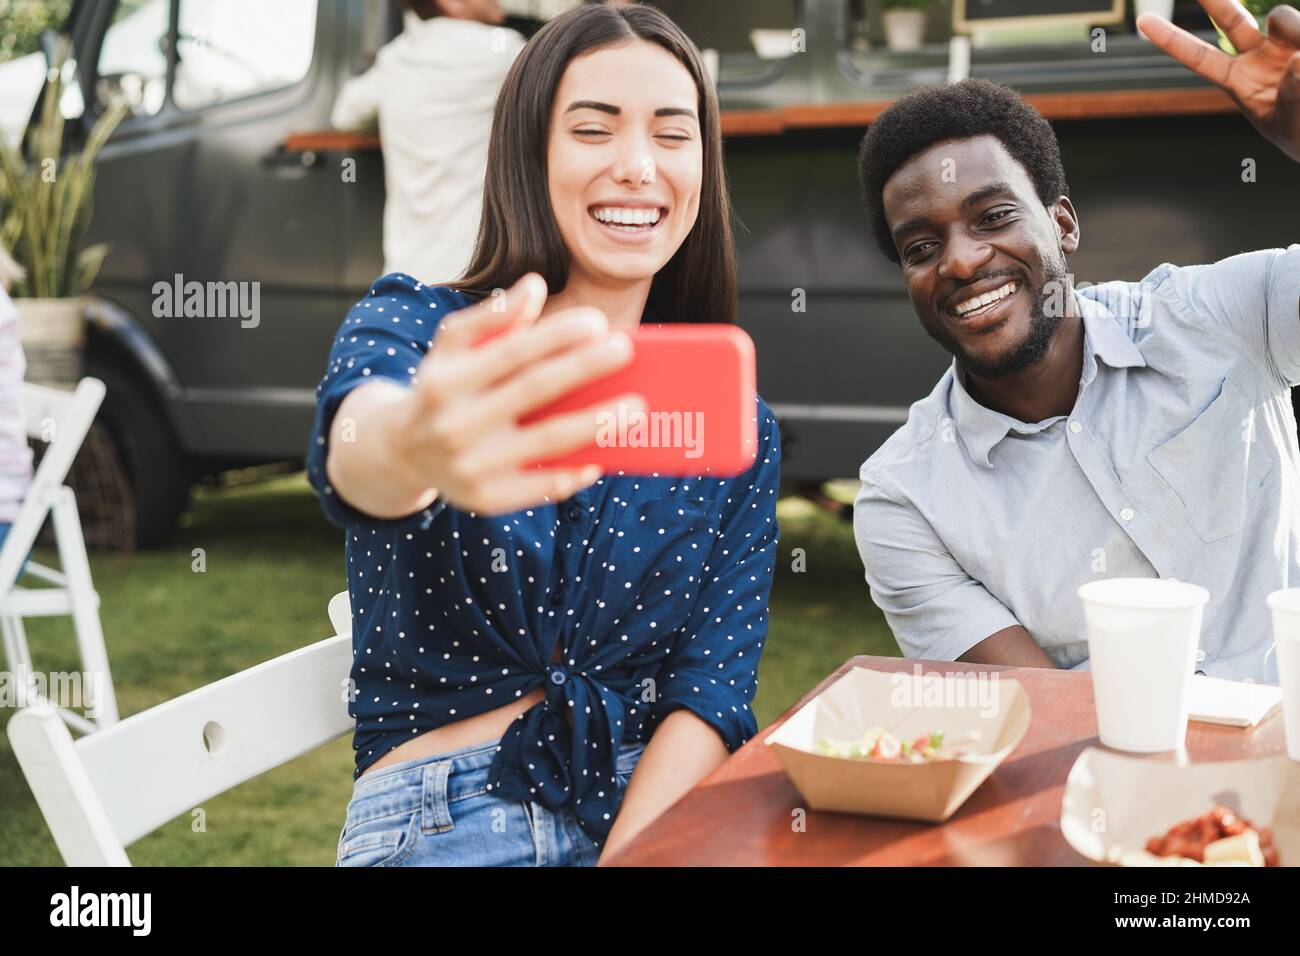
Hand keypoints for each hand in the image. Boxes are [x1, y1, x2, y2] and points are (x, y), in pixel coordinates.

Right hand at [384, 273, 643, 514]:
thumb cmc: (442, 388)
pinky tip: (603, 458)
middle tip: (625, 350)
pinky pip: (540, 488)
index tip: (597, 322)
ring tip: (636, 408)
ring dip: (596, 425)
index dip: (556, 336)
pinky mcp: (486, 499)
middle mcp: (456, 424)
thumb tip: (535, 286)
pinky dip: (573, 475)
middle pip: (534, 391)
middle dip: (584, 369)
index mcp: (447, 381)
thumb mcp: (451, 348)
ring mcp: (471, 465)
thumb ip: (491, 318)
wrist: (401, 452)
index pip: (511, 353)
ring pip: (546, 442)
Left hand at [1138, 2, 1299, 161]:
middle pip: (1231, 20)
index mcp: (1238, 81)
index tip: (1142, 21)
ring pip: (1281, 17)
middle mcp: (1257, 55)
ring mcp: (1286, 41)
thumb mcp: (1289, 123)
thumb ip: (1292, 95)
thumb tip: (1298, 60)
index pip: (1199, 57)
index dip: (1171, 39)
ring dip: (1296, 33)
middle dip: (1213, 0)